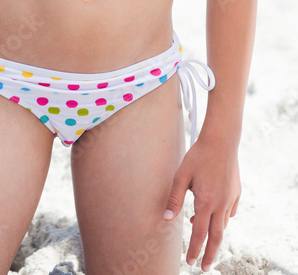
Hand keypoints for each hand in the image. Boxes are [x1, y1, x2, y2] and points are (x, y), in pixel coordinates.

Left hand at [163, 136, 240, 271]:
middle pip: (216, 237)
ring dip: (214, 234)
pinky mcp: (236, 193)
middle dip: (210, 254)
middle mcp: (221, 205)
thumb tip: (168, 219)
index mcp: (206, 202)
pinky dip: (222, 219)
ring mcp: (231, 200)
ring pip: (223, 224)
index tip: (190, 261)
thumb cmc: (198, 156)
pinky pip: (230, 213)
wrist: (221, 141)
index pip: (199, 234)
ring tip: (204, 237)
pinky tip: (216, 215)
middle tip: (204, 266)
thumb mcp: (181, 175)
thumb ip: (175, 198)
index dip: (194, 249)